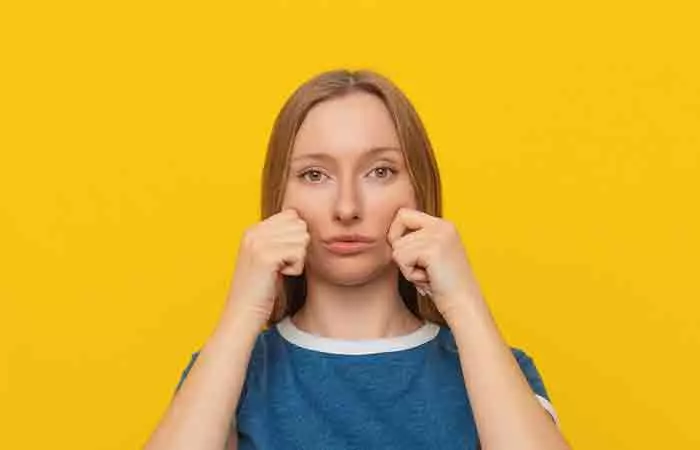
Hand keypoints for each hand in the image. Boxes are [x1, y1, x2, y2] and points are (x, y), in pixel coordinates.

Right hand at [224, 209, 309, 327]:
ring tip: (279, 271)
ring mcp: (258, 243)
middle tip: (280, 266)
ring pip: (302, 238)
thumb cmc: (260, 290)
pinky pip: (299, 253)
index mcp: (253, 229)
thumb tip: (304, 224)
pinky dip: (296, 269)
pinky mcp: (265, 256)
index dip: (295, 237)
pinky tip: (280, 276)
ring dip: (297, 259)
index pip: (292, 215)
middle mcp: (253, 232)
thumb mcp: (267, 257)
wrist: (243, 315)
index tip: (282, 257)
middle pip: (300, 225)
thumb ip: (279, 238)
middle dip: (298, 247)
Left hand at [387, 207, 484, 321]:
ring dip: (407, 268)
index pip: (403, 214)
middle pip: (396, 228)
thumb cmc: (444, 287)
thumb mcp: (429, 257)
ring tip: (427, 276)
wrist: (464, 305)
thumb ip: (414, 242)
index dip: (396, 234)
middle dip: (400, 252)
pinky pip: (401, 258)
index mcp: (443, 225)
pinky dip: (410, 274)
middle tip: (419, 268)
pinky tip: (428, 280)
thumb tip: (387, 236)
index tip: (406, 254)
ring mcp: (439, 235)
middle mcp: (442, 225)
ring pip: (397, 247)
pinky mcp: (433, 249)